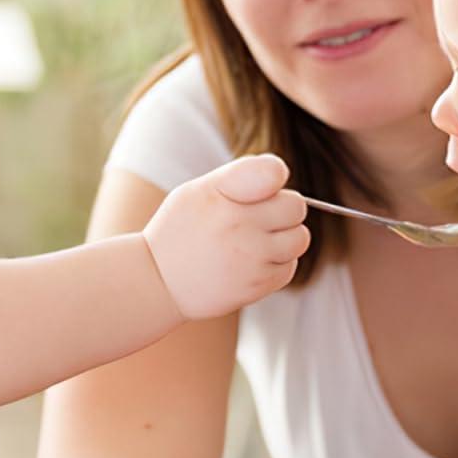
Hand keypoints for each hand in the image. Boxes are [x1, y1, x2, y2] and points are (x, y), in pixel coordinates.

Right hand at [144, 155, 308, 320]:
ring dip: (284, 238)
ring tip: (253, 242)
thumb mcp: (195, 191)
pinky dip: (276, 264)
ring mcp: (251, 257)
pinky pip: (290, 266)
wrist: (158, 282)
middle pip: (296, 206)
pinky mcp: (258, 285)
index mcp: (219, 194)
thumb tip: (280, 174)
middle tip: (255, 218)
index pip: (272, 172)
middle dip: (282, 210)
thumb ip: (238, 177)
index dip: (274, 176)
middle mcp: (238, 225)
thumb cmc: (180, 230)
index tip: (263, 186)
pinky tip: (250, 263)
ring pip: (299, 238)